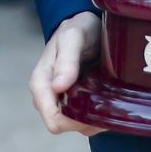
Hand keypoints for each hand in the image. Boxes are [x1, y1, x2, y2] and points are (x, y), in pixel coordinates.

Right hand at [28, 13, 103, 135]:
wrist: (87, 26)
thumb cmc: (78, 29)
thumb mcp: (73, 38)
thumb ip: (66, 61)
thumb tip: (57, 87)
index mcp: (41, 82)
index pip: (52, 119)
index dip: (73, 121)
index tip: (95, 110)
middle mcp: (48, 95)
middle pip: (65, 125)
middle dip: (86, 121)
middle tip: (106, 103)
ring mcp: (61, 100)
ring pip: (76, 126)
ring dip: (93, 118)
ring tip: (108, 99)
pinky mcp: (73, 101)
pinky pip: (85, 121)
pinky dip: (97, 116)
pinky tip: (107, 101)